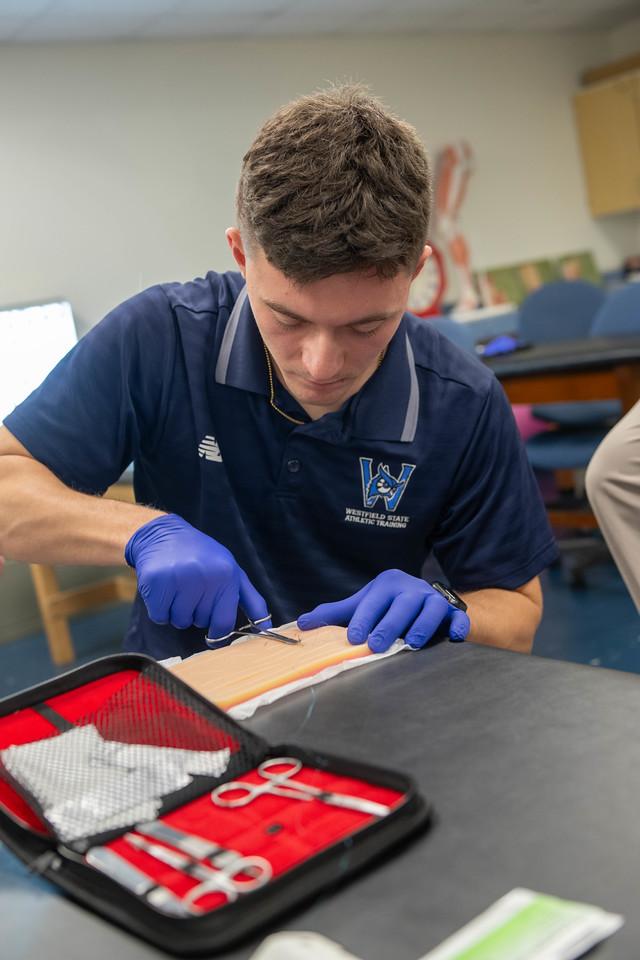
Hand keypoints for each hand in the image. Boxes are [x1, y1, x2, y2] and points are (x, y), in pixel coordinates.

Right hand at [125, 514, 270, 640]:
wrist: (164, 534)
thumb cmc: (202, 557)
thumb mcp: (233, 572)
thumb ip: (252, 601)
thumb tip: (266, 628)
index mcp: (227, 575)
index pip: (224, 623)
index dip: (218, 635)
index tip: (213, 637)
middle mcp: (205, 576)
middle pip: (200, 622)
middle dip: (195, 613)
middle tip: (191, 590)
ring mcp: (180, 578)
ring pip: (179, 621)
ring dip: (177, 612)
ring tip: (177, 588)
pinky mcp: (157, 581)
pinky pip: (160, 617)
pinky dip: (160, 610)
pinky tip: (163, 590)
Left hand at [297, 569, 469, 652]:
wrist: (425, 599)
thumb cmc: (388, 605)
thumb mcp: (363, 604)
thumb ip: (335, 614)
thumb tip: (301, 624)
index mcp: (388, 584)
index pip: (374, 601)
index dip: (364, 619)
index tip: (355, 638)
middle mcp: (412, 588)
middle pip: (402, 604)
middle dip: (390, 624)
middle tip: (377, 645)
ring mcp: (434, 599)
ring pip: (432, 608)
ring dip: (422, 626)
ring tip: (411, 644)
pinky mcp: (453, 612)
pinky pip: (460, 617)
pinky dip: (460, 625)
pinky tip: (455, 637)